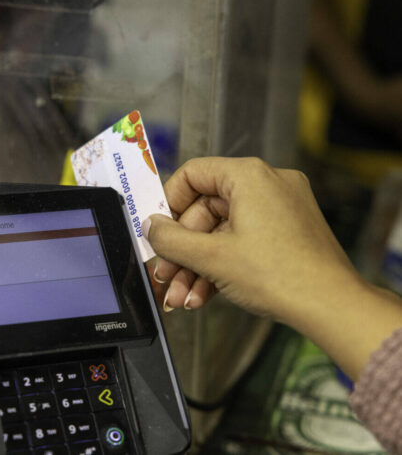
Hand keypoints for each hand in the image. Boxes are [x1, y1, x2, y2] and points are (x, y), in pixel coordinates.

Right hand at [143, 157, 355, 323]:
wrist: (331, 307)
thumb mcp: (212, 257)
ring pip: (221, 232)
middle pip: (204, 210)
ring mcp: (278, 210)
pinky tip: (202, 295)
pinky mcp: (285, 232)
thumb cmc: (280, 276)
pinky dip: (220, 267)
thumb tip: (150, 227)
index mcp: (249, 176)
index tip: (158, 231)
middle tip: (165, 275)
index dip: (168, 203)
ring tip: (181, 297)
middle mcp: (266, 185)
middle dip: (182, 250)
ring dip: (197, 266)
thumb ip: (171, 240)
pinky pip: (241, 242)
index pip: (193, 174)